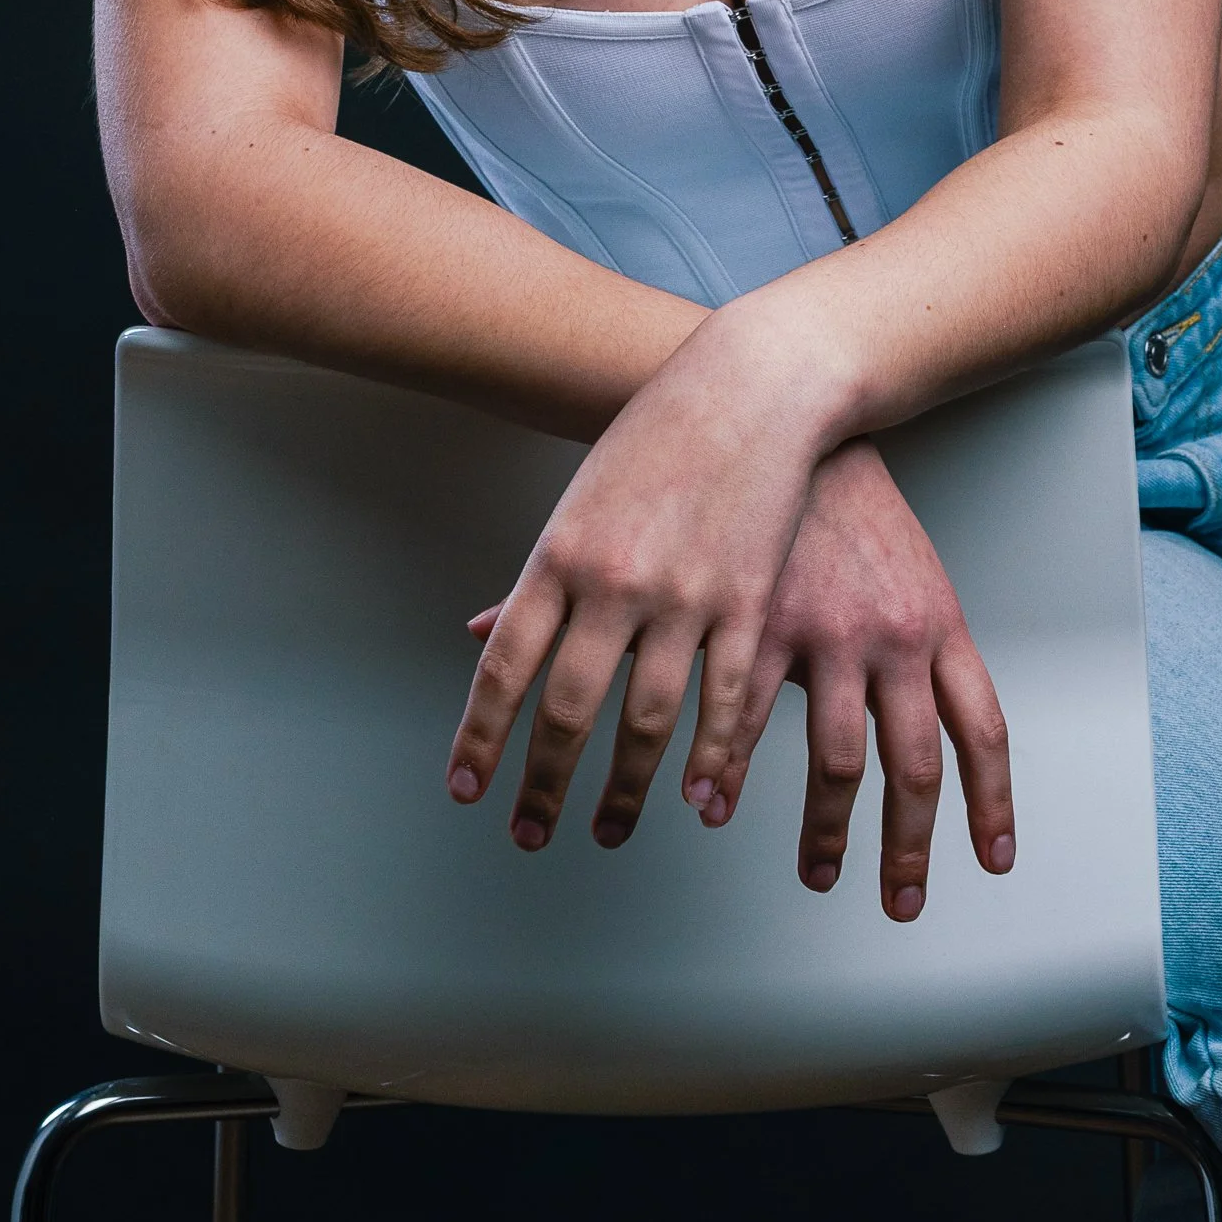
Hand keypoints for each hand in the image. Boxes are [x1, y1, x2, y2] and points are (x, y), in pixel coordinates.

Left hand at [446, 319, 830, 858]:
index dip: (482, 739)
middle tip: (528, 834)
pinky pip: (728, 701)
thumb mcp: (579, 502)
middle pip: (568, 708)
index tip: (467, 792)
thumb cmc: (656, 438)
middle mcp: (616, 580)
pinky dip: (712, 760)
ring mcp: (687, 595)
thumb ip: (537, 579)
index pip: (506, 667)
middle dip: (542, 784)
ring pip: (647, 720)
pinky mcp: (751, 602)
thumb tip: (480, 637)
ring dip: (623, 790)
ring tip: (607, 830)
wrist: (754, 386)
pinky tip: (697, 800)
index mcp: (561, 553)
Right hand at [701, 439, 1013, 920]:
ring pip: (842, 762)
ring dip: (831, 833)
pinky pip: (752, 720)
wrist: (790, 423)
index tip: (994, 857)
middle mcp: (894, 639)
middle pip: (917, 767)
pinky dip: (735, 773)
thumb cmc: (847, 499)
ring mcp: (830, 634)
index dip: (992, 802)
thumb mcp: (908, 566)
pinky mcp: (766, 624)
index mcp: (939, 625)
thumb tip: (933, 711)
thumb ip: (920, 640)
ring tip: (821, 873)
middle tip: (904, 900)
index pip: (983, 730)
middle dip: (913, 848)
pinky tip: (718, 804)